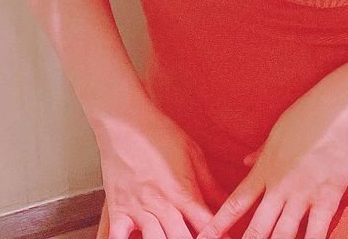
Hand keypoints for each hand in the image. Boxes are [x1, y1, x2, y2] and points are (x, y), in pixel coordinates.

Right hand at [94, 105, 234, 238]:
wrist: (126, 119)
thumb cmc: (160, 132)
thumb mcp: (192, 153)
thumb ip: (209, 184)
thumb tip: (229, 201)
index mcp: (183, 191)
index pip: (207, 224)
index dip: (219, 235)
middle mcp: (162, 204)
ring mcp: (139, 208)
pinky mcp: (117, 209)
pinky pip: (118, 237)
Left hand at [193, 82, 347, 238]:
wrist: (339, 111)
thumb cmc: (307, 115)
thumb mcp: (277, 131)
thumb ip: (261, 152)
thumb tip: (244, 161)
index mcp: (265, 169)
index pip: (236, 202)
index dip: (219, 224)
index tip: (204, 237)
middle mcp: (280, 187)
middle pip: (256, 227)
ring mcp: (303, 195)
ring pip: (282, 235)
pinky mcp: (327, 199)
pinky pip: (316, 232)